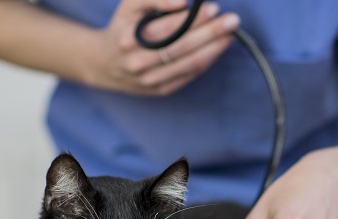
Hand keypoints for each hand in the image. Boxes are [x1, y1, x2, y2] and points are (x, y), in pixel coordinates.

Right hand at [82, 0, 238, 95]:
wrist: (105, 64)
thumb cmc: (124, 27)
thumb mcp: (130, 6)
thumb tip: (183, 2)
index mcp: (129, 39)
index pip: (168, 28)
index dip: (193, 19)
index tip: (213, 8)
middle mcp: (138, 62)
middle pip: (182, 47)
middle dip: (211, 33)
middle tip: (232, 21)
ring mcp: (150, 80)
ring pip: (190, 64)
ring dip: (214, 49)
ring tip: (230, 35)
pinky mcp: (161, 90)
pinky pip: (190, 75)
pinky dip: (207, 61)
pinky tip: (218, 48)